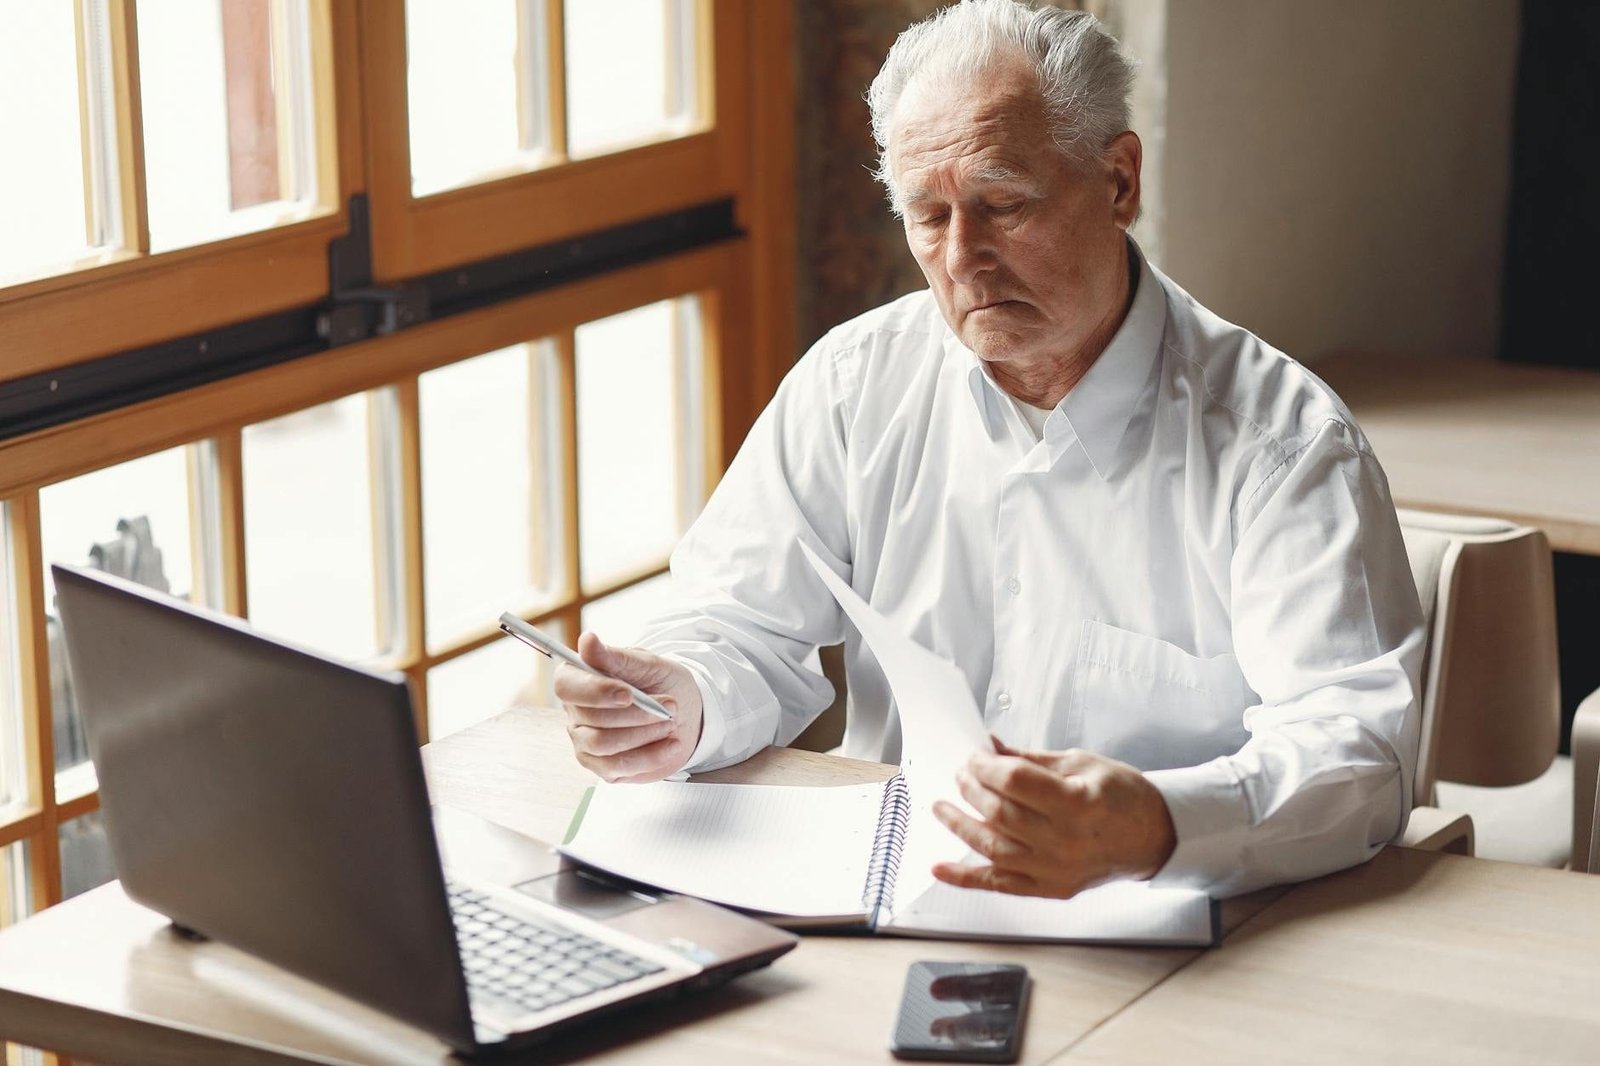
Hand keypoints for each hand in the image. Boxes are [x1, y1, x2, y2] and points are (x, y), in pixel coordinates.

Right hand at [553, 632, 702, 782]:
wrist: (686, 714)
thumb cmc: (663, 683)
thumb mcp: (648, 664)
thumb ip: (617, 657)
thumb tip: (587, 641)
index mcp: (578, 678)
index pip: (566, 686)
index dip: (595, 691)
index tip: (628, 693)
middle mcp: (576, 712)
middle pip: (590, 719)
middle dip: (635, 713)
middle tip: (669, 705)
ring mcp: (586, 742)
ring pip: (602, 744)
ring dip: (643, 733)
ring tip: (670, 722)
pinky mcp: (603, 767)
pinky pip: (619, 767)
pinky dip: (650, 756)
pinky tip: (671, 744)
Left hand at [931, 739, 1175, 898]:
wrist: (1154, 836)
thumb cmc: (1121, 795)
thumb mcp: (1079, 763)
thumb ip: (1029, 760)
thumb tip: (988, 748)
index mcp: (1078, 802)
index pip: (1014, 782)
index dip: (986, 766)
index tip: (974, 756)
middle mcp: (1067, 841)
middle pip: (1000, 813)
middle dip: (971, 789)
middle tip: (960, 775)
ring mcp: (1058, 870)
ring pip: (993, 849)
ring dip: (960, 826)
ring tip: (941, 807)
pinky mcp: (1051, 888)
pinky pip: (999, 885)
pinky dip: (965, 877)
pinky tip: (940, 867)